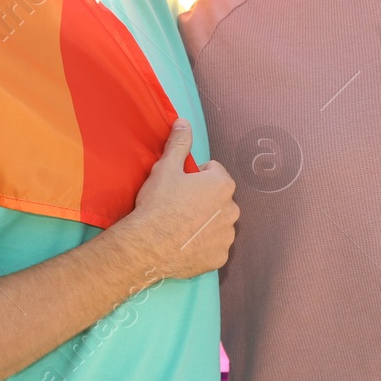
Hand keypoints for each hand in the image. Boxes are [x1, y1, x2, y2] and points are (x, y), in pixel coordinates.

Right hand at [117, 120, 237, 281]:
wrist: (148, 245)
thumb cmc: (158, 204)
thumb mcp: (166, 167)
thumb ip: (179, 144)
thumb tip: (184, 123)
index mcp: (222, 184)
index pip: (213, 171)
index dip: (194, 176)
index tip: (179, 185)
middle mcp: (232, 210)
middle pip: (217, 198)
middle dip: (203, 200)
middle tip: (178, 206)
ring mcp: (227, 236)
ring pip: (217, 223)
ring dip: (205, 223)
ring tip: (180, 226)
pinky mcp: (219, 257)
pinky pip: (213, 246)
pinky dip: (202, 245)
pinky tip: (184, 243)